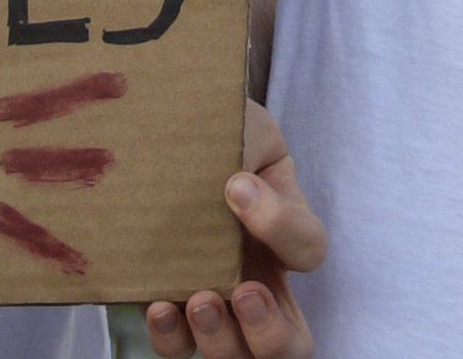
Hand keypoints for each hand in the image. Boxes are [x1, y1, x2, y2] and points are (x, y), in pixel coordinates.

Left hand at [143, 101, 324, 357]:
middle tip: (243, 292)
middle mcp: (256, 277)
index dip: (282, 226)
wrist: (153, 127)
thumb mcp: (244, 127)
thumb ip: (253, 148)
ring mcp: (213, 298)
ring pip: (236, 355)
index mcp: (282, 232)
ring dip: (221, 339)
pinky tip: (157, 306)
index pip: (309, 250)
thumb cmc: (207, 127)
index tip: (236, 186)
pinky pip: (178, 346)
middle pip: (291, 344)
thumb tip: (237, 190)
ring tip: (198, 299)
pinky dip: (172, 337)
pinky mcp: (166, 306)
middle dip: (272, 334)